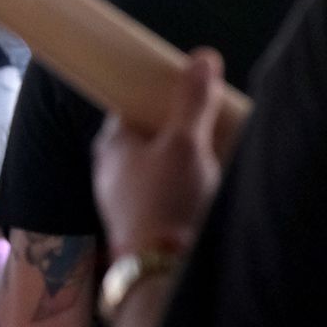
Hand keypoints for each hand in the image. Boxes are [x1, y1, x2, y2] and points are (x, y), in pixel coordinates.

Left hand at [94, 49, 225, 257]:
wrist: (160, 268)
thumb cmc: (166, 200)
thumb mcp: (185, 144)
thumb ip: (193, 102)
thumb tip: (201, 58)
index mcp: (112, 143)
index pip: (132, 105)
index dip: (161, 95)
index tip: (190, 91)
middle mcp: (111, 169)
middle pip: (148, 134)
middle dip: (179, 129)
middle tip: (211, 124)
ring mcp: (124, 197)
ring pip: (157, 164)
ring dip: (184, 159)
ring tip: (215, 154)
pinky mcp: (142, 220)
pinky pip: (164, 190)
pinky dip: (184, 184)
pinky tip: (207, 187)